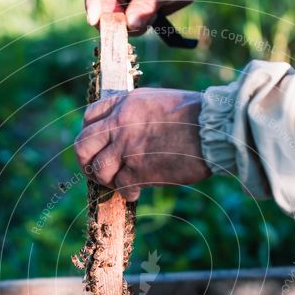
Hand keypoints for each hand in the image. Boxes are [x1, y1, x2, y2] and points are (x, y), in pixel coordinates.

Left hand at [74, 89, 210, 201]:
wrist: (212, 129)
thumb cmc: (195, 116)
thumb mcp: (158, 102)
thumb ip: (137, 114)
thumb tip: (129, 132)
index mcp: (125, 103)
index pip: (90, 116)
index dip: (89, 134)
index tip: (97, 146)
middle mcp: (120, 123)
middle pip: (82, 145)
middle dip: (86, 162)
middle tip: (96, 172)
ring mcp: (126, 147)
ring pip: (98, 170)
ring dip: (107, 181)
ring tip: (120, 183)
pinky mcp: (138, 170)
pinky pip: (121, 187)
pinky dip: (127, 193)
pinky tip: (137, 191)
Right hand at [85, 0, 217, 34]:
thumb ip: (145, 3)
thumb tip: (129, 23)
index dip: (92, 1)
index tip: (94, 19)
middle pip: (101, 5)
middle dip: (113, 21)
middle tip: (129, 28)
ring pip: (113, 20)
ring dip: (129, 26)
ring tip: (150, 16)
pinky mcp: (132, 9)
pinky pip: (126, 25)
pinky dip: (136, 28)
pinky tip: (152, 18)